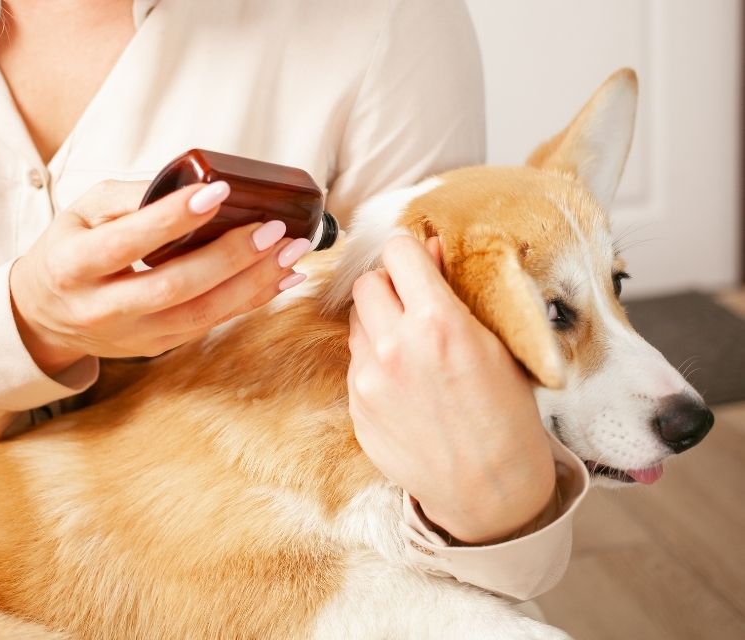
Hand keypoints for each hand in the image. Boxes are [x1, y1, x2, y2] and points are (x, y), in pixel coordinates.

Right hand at [10, 180, 309, 374]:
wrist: (46, 314)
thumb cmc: (70, 249)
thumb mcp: (83, 211)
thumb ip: (131, 197)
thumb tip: (195, 184)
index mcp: (73, 266)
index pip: (126, 243)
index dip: (172, 219)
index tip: (217, 192)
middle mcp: (101, 308)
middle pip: (173, 286)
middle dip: (229, 258)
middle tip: (272, 229)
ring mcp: (132, 334)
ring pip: (199, 314)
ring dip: (252, 284)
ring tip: (290, 254)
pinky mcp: (157, 346)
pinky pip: (210, 325)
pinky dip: (250, 301)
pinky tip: (280, 278)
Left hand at [347, 235, 555, 543]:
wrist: (489, 490)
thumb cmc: (506, 417)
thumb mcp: (496, 345)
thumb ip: (455, 293)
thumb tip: (430, 249)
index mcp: (438, 323)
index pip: (397, 252)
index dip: (410, 254)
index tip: (418, 262)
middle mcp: (394, 347)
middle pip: (367, 283)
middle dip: (389, 286)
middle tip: (413, 303)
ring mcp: (369, 380)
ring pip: (356, 322)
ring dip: (377, 322)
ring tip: (410, 347)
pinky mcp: (356, 407)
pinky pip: (356, 363)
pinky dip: (374, 361)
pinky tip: (404, 383)